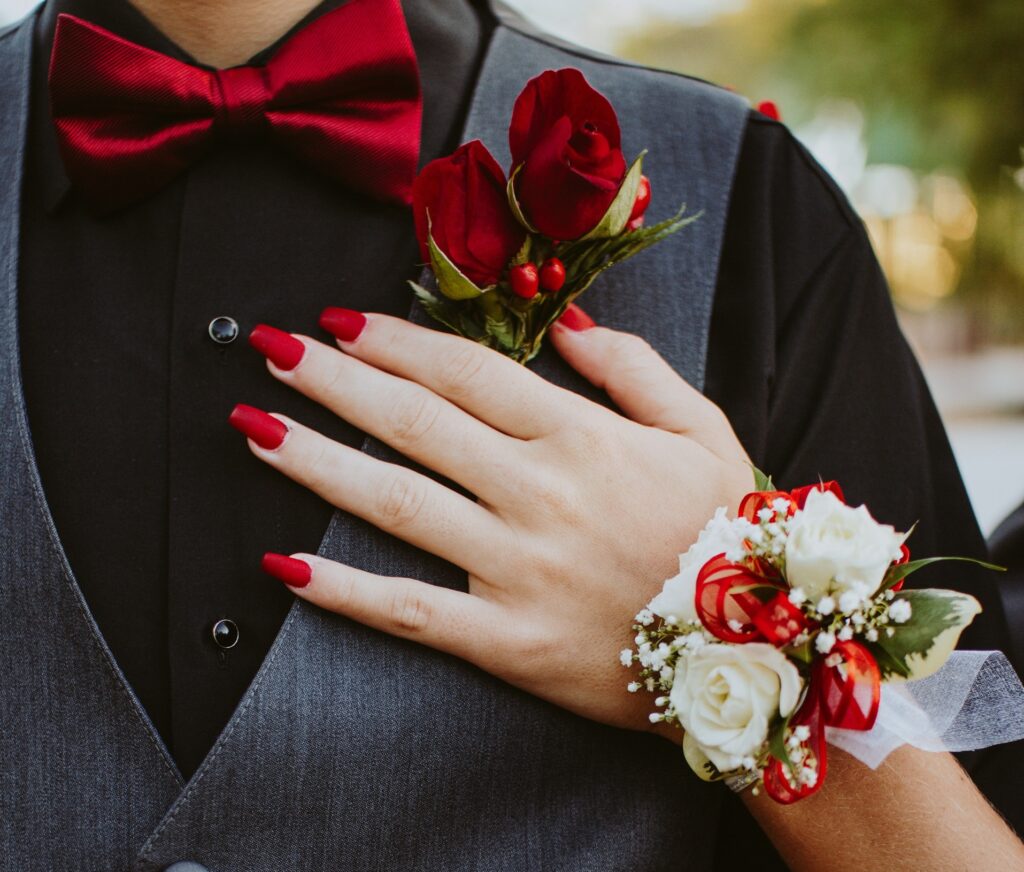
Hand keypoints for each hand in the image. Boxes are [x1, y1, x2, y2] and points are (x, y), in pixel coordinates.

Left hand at [235, 306, 750, 733]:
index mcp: (582, 437)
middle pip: (416, 423)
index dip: (396, 340)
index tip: (340, 320)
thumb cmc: (726, 528)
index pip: (467, 371)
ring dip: (316, 462)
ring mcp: (519, 570)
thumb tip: (567, 321)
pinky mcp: (509, 642)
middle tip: (270, 348)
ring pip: (397, 504)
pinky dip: (344, 590)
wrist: (759, 646)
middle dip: (333, 380)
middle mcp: (540, 494)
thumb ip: (632, 367)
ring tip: (253, 429)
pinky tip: (284, 565)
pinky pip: (412, 611)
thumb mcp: (701, 428)